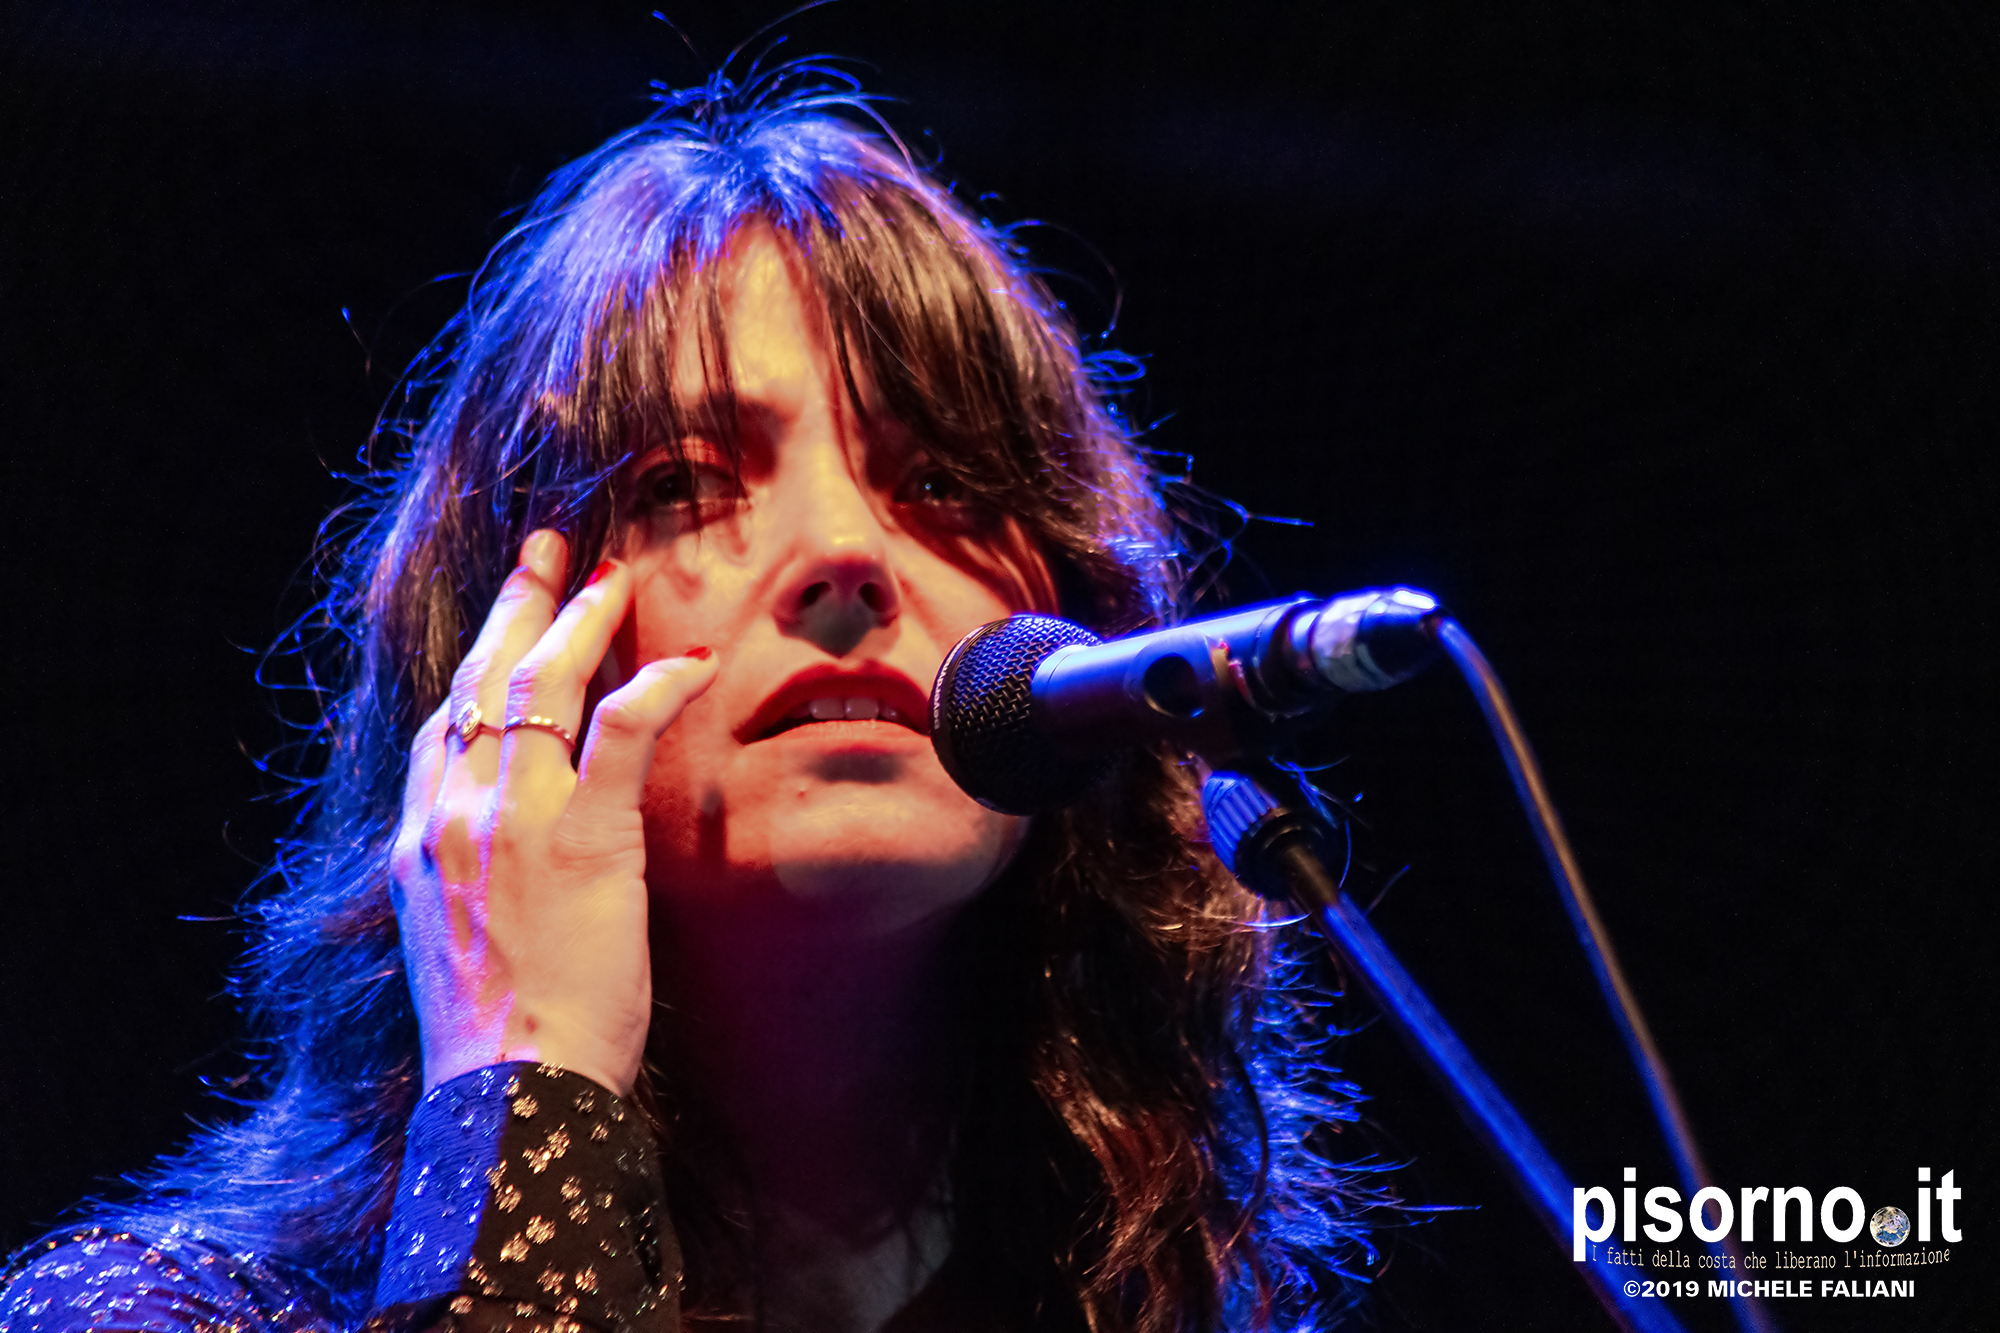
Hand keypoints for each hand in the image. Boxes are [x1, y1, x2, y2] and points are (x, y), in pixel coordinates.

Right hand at [390, 529, 717, 1095]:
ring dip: (582, 622)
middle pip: (482, 682)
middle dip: (518, 606)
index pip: (443, 726)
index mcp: (419, 842)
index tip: (504, 626)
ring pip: (541, 687)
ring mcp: (513, 820)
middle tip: (548, 552)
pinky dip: (657, 684)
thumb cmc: (497, 1038)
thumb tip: (504, 856)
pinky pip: (623, 731)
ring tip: (615, 578)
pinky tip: (691, 659)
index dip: (477, 666)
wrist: (508, 1097)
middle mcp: (452, 815)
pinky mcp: (583, 837)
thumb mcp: (457, 941)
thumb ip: (471, 878)